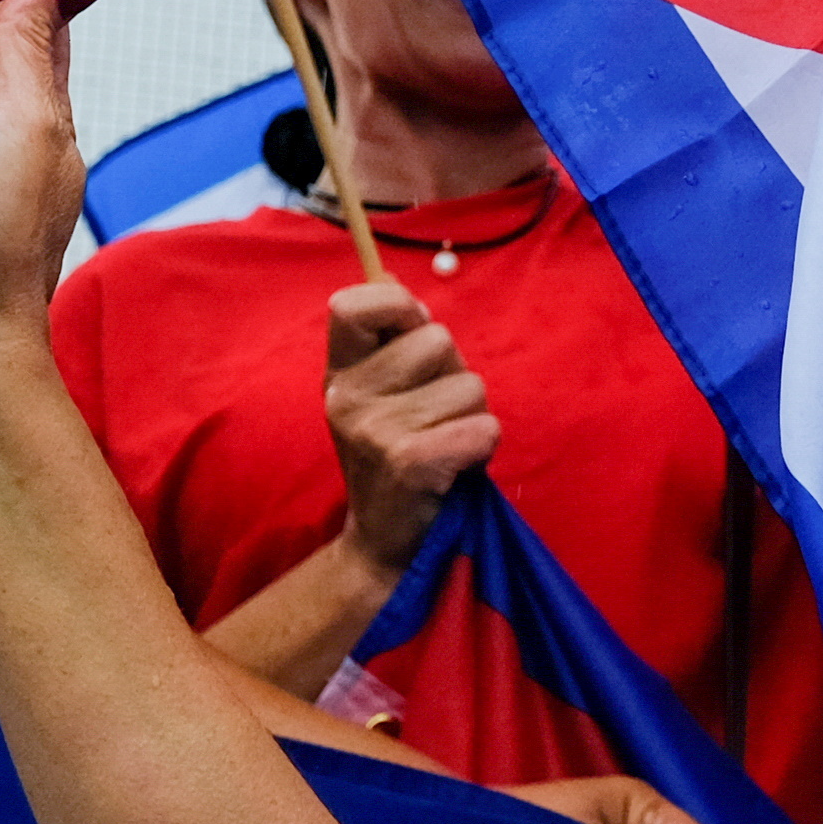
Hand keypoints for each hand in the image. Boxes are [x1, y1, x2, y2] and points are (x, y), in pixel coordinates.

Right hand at [323, 282, 500, 572]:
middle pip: (438, 338)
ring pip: (470, 385)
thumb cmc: (397, 457)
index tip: (411, 337)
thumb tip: (391, 278)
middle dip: (454, 374)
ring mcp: (374, 431)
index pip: (352, 304)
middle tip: (434, 417)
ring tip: (445, 444)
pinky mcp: (408, 463)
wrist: (385, 545)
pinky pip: (483, 428)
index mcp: (339, 373)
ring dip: (472, 415)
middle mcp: (347, 397)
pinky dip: (483, 446)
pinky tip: (456, 468)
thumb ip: (389, 340)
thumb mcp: (378, 395)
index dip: (397, 306)